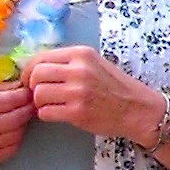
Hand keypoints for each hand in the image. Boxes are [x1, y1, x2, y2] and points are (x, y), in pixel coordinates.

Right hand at [0, 78, 34, 169]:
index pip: (8, 100)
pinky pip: (11, 148)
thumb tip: (19, 84)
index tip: (29, 90)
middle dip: (27, 108)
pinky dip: (16, 137)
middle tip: (32, 102)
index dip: (24, 94)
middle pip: (15, 118)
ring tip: (21, 114)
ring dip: (23, 123)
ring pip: (16, 134)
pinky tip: (11, 129)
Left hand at [25, 45, 155, 141]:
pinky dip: (47, 115)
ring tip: (52, 105)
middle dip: (33, 87)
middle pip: (36, 75)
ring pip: (38, 94)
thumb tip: (35, 69)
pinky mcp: (77, 112)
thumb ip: (69, 63)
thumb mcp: (95, 65)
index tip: (31, 80)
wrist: (140, 110)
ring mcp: (78, 92)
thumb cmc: (117, 88)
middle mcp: (79, 70)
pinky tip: (59, 114)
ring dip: (40, 102)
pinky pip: (45, 112)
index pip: (40, 57)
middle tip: (39, 95)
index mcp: (82, 54)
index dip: (30, 70)